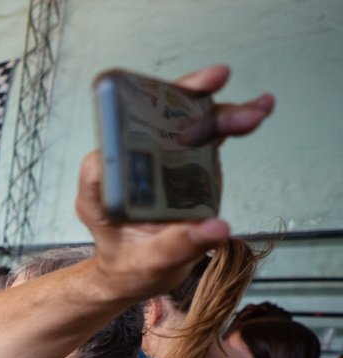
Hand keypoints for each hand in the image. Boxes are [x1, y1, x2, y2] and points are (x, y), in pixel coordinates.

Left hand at [78, 66, 273, 301]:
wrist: (138, 273)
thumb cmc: (131, 268)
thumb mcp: (150, 264)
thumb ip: (177, 246)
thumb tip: (217, 229)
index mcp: (102, 190)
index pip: (108, 150)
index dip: (128, 124)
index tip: (154, 113)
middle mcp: (126, 167)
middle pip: (149, 123)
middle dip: (183, 98)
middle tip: (216, 80)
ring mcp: (155, 160)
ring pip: (181, 124)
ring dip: (218, 110)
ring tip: (256, 108)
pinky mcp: (181, 161)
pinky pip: (202, 136)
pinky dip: (229, 122)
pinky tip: (258, 110)